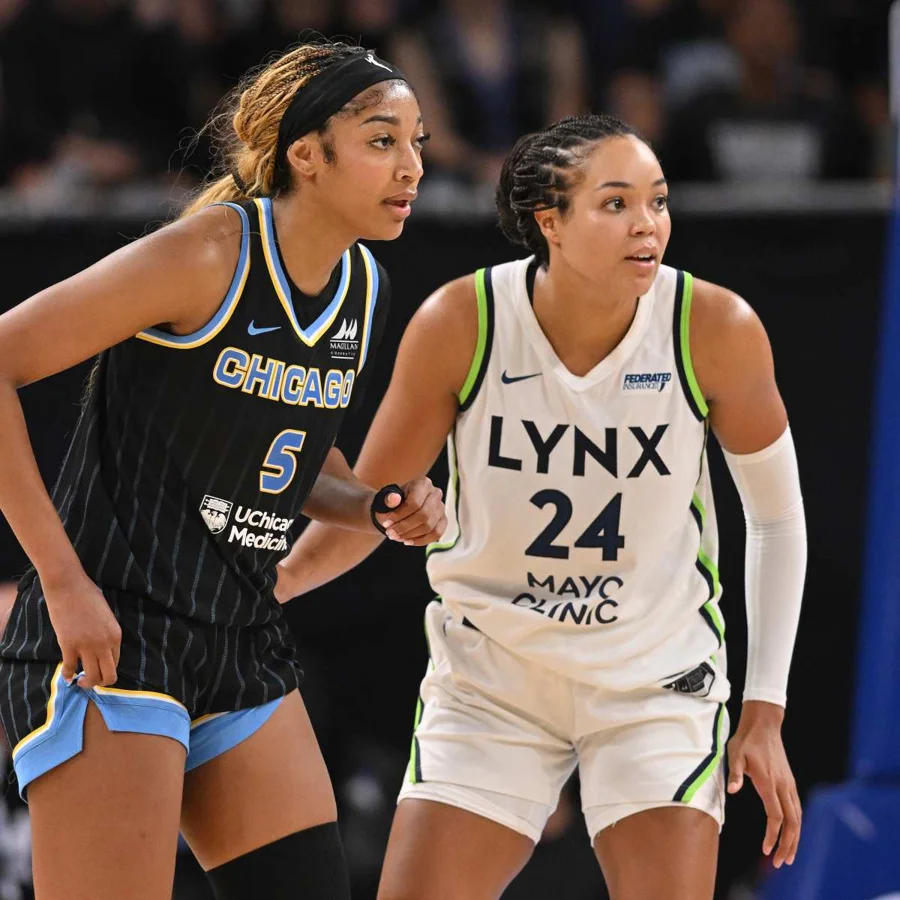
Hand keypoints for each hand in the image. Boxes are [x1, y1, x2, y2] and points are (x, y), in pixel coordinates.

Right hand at [42, 568, 120, 690]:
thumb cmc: (88, 595)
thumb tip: (100, 646)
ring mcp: (87, 646)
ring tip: (80, 680)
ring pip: (92, 677)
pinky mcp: (69, 645)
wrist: (69, 586)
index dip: (107, 668)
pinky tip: (66, 676)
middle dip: (102, 682)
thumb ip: (105, 632)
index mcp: (116, 635)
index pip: (116, 662)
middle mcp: (104, 644)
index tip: (98, 667)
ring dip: (86, 683)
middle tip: (91, 680)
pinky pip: (70, 668)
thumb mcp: (106, 615)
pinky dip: (67, 675)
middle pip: (109, 676)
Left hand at [375, 477, 445, 546]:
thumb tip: (394, 499)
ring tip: (396, 537)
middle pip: (423, 515)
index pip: (414, 502)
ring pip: (429, 526)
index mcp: (423, 483)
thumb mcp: (387, 498)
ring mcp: (441, 508)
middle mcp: (436, 493)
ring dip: (410, 535)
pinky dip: (421, 540)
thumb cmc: (393, 502)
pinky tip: (408, 541)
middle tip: (390, 533)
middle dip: (404, 527)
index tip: (386, 523)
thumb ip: (388, 498)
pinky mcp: (443, 520)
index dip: (399, 515)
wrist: (400, 506)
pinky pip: (436, 534)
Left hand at [727, 701, 800, 868]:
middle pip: (792, 822)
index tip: (767, 850)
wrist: (764, 725)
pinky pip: (797, 808)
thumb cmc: (746, 740)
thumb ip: (735, 773)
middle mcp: (783, 786)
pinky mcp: (790, 782)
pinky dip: (796, 825)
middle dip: (788, 844)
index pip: (776, 816)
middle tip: (782, 863)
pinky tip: (792, 834)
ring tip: (789, 856)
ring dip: (795, 838)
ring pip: (798, 817)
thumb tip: (733, 790)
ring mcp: (789, 784)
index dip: (773, 835)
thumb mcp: (734, 753)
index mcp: (769, 782)